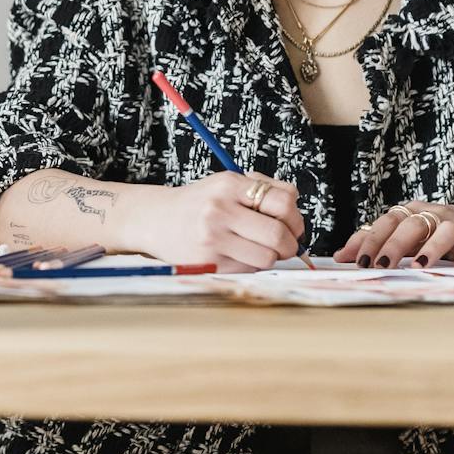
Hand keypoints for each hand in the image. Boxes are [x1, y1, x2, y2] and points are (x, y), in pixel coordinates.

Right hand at [149, 170, 304, 271]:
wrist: (156, 220)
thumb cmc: (199, 203)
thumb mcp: (227, 184)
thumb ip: (264, 189)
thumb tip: (297, 209)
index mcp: (229, 185)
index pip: (283, 202)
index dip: (296, 218)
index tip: (293, 224)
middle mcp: (220, 210)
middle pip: (278, 235)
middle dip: (291, 243)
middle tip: (287, 243)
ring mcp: (213, 239)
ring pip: (267, 258)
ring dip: (272, 257)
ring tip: (259, 248)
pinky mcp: (209, 263)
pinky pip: (249, 270)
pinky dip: (252, 264)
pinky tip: (239, 254)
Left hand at [335, 199, 453, 268]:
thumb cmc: (436, 234)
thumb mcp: (407, 237)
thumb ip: (376, 245)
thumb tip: (341, 257)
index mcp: (413, 213)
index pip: (389, 221)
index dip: (373, 239)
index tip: (359, 261)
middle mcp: (436, 214)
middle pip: (413, 224)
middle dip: (395, 245)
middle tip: (381, 266)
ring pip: (446, 230)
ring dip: (432, 247)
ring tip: (420, 265)